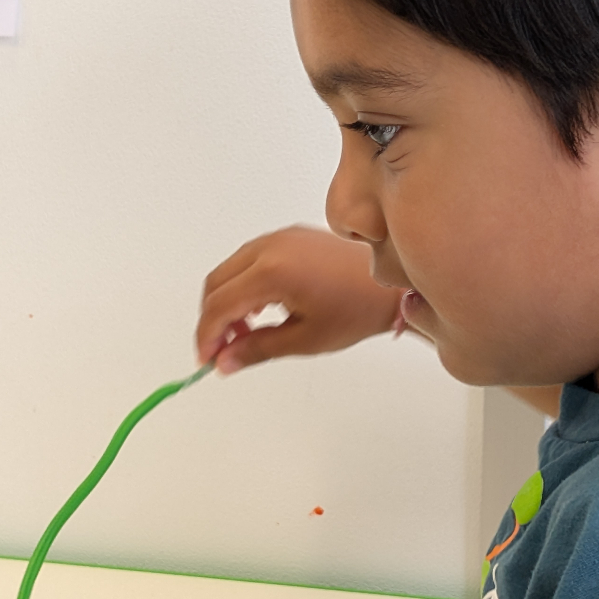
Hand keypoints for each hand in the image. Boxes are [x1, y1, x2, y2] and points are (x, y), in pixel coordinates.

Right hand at [196, 226, 401, 373]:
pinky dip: (244, 284)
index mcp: (271, 272)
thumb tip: (223, 362)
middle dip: (212, 319)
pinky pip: (250, 259)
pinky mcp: (289, 236)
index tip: (206, 360)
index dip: (207, 336)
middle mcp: (270, 247)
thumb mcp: (304, 339)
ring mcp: (279, 237)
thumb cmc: (356, 309)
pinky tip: (260, 310)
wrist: (391, 285)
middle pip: (217, 283)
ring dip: (227, 301)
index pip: (219, 305)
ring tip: (244, 334)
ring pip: (230, 269)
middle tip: (220, 350)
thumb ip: (256, 349)